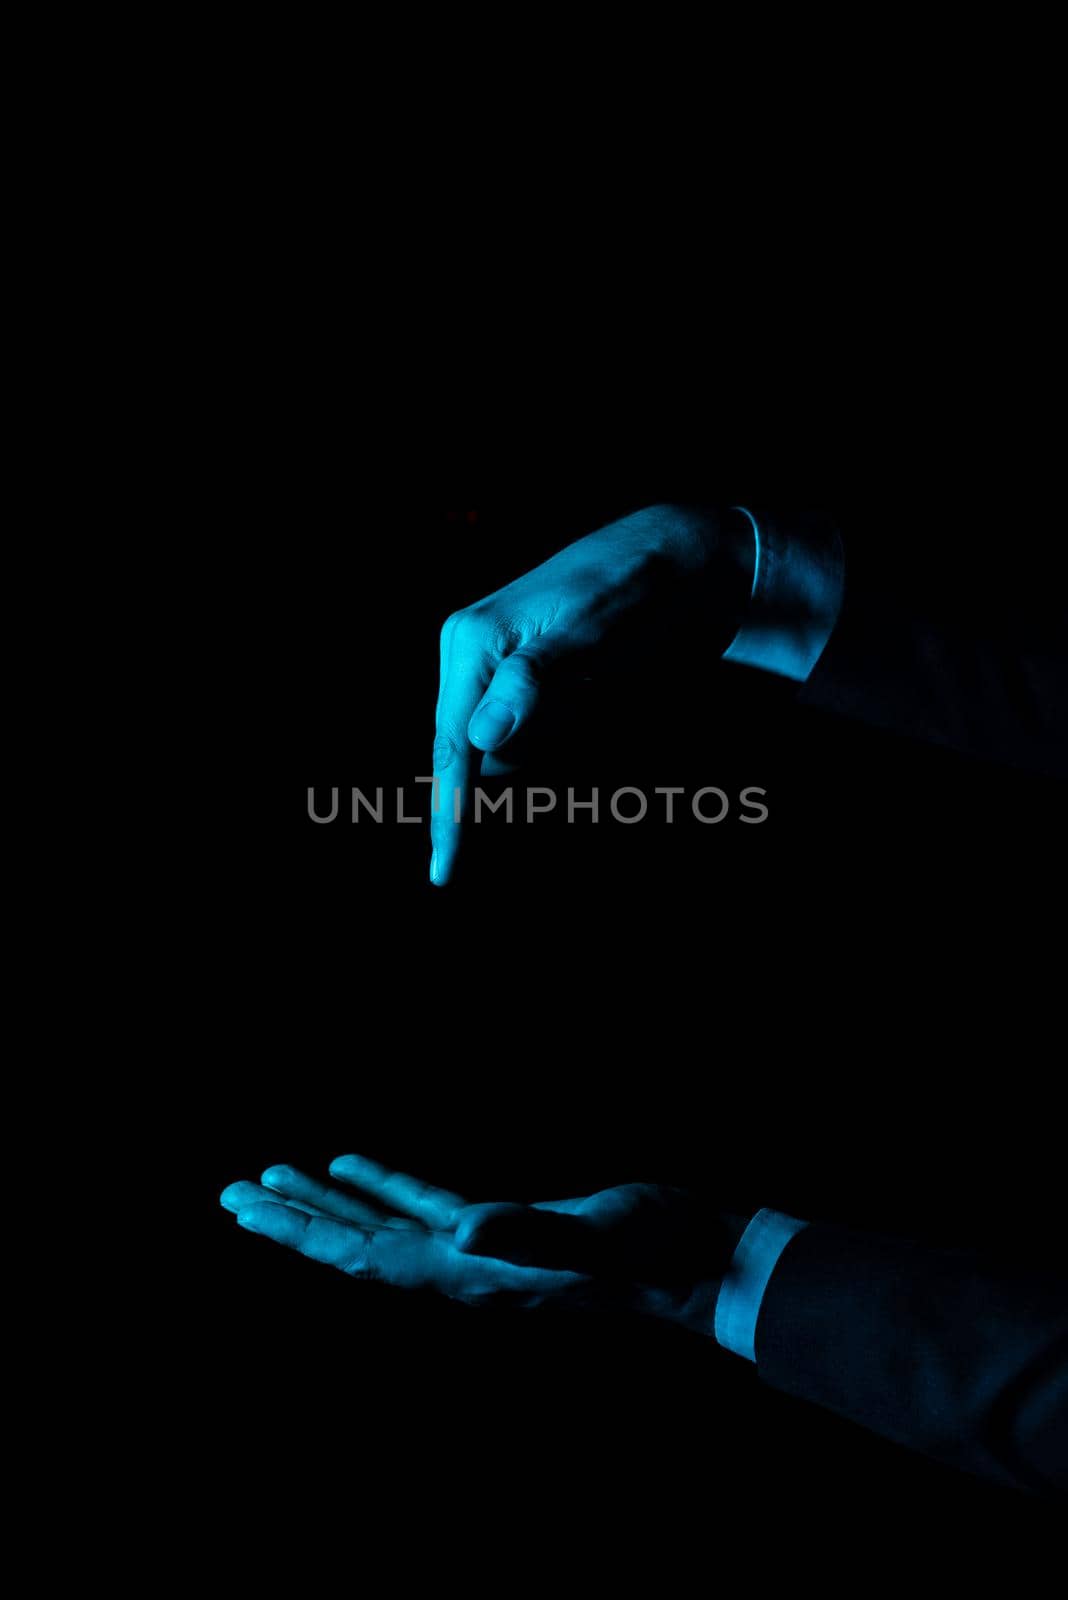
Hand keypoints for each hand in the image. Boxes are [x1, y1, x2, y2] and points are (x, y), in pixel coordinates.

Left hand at [220, 1155, 744, 1334]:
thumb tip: (464, 1232)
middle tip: (231, 1195)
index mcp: (467, 1273)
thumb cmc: (650, 1251)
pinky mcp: (503, 1226)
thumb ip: (528, 1236)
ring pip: (382, 1225)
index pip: (363, 1256)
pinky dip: (383, 1185)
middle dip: (292, 1221)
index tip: (246, 1211)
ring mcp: (478, 1250)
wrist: (695, 1257)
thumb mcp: (591, 1237)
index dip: (303, 1233)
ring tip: (273, 1177)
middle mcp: (459, 1269)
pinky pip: (424, 1207)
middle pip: (355, 1246)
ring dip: (327, 1203)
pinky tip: (356, 1165)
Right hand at [430, 504, 752, 883]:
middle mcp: (471, 653)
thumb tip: (482, 738)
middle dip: (526, 759)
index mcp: (472, 642)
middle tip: (591, 704)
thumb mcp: (590, 633)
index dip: (450, 814)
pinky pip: (530, 729)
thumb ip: (533, 683)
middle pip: (475, 753)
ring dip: (556, 736)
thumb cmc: (633, 590)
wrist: (679, 558)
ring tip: (601, 686)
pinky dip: (563, 726)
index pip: (453, 747)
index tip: (443, 874)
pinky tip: (597, 688)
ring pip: (509, 745)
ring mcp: (495, 664)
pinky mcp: (524, 674)